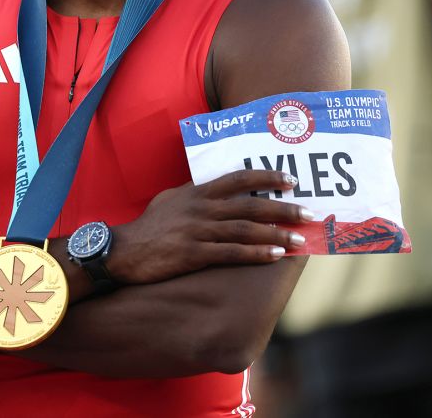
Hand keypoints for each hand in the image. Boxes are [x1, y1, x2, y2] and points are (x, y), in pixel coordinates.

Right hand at [107, 169, 314, 284]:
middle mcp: (201, 208)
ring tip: (300, 238)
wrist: (122, 250)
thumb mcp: (170, 200)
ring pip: (245, 229)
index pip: (238, 178)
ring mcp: (198, 231)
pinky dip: (256, 253)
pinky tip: (275, 255)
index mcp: (197, 192)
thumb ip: (195, 194)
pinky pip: (232, 253)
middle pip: (250, 204)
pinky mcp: (194, 254)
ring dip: (276, 233)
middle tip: (309, 212)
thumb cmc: (149, 226)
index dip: (267, 176)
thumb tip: (215, 189)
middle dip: (283, 207)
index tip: (291, 179)